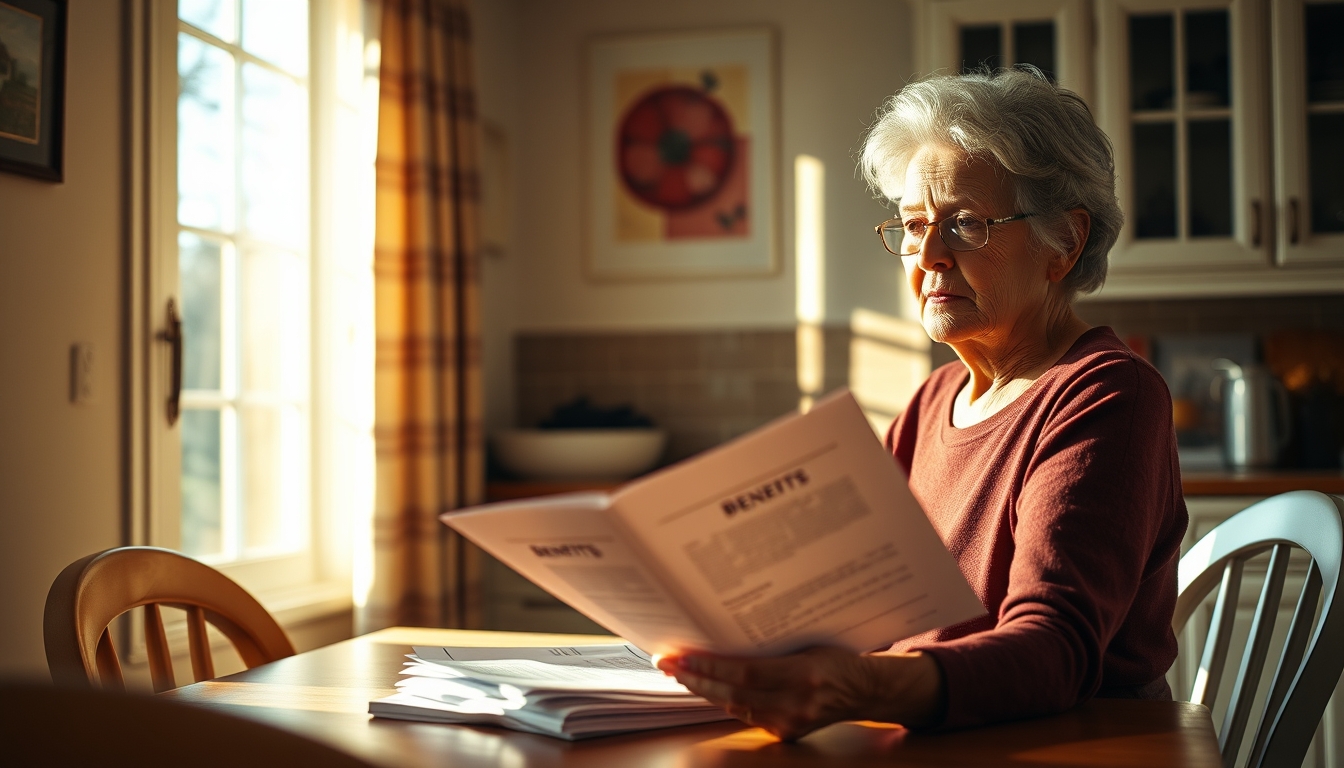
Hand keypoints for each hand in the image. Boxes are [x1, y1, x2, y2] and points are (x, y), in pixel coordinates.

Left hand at [655, 647, 945, 741]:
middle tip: (667, 663)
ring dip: (704, 690)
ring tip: (679, 672)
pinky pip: (747, 716)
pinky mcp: (787, 733)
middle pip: (733, 693)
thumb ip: (772, 644)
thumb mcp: (809, 641)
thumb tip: (725, 630)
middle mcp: (795, 702)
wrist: (866, 691)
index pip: (745, 672)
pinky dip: (725, 700)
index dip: (710, 665)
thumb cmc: (837, 657)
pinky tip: (707, 687)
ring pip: (735, 707)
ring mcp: (790, 722)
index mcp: (803, 673)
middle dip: (695, 678)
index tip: (682, 654)